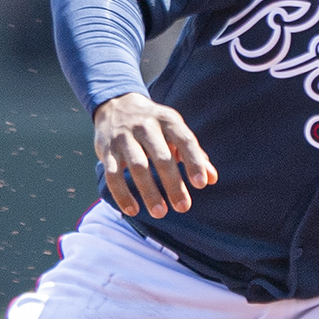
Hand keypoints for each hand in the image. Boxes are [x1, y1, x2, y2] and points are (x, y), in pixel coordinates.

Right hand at [93, 92, 216, 218]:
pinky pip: (112, 174)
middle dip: (173, 184)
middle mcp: (146, 126)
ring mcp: (124, 137)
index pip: (184, 140)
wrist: (116, 105)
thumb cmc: (155, 125)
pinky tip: (132, 210)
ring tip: (160, 213)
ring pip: (138, 167)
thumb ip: (194, 154)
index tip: (201, 184)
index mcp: (168, 120)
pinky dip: (122, 194)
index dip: (193, 162)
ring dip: (149, 191)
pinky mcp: (106, 150)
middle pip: (161, 157)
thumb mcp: (175, 131)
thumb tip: (212, 179)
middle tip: (183, 207)